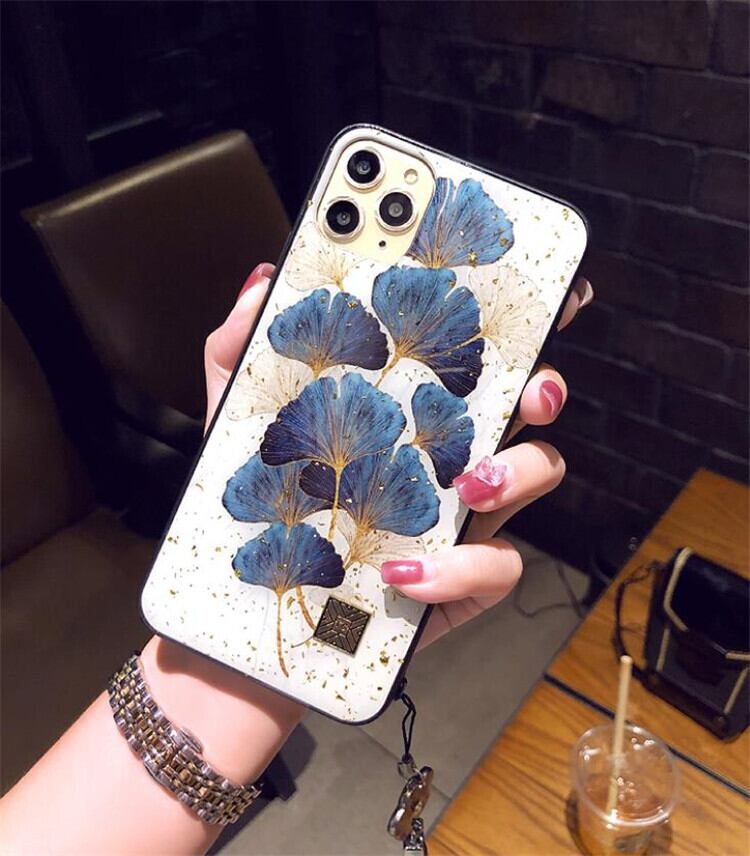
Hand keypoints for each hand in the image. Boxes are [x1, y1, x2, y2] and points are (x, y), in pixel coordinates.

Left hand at [204, 264, 593, 648]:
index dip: (517, 321)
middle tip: (532, 389)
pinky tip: (405, 569)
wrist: (250, 617)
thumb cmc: (256, 516)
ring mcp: (460, 517)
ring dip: (519, 471)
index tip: (545, 288)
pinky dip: (459, 567)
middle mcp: (445, 456)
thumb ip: (242, 355)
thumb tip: (261, 287)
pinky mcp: (459, 581)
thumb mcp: (236, 429)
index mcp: (406, 412)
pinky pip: (497, 566)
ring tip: (469, 483)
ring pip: (536, 475)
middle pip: (527, 407)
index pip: (469, 357)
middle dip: (546, 386)